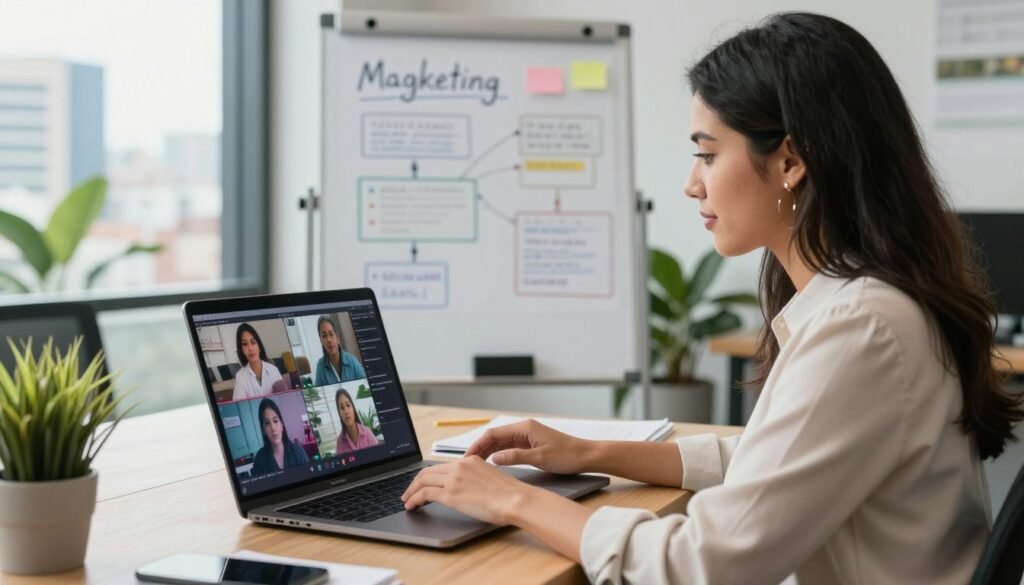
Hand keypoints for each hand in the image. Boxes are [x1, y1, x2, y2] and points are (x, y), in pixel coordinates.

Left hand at [400, 456, 537, 524]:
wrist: (515, 499)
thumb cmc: (509, 494)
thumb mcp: (490, 478)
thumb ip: (475, 478)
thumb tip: (465, 489)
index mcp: (470, 460)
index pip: (442, 466)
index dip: (429, 475)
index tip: (423, 482)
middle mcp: (459, 466)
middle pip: (428, 471)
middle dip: (415, 482)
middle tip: (409, 491)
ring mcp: (454, 479)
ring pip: (422, 480)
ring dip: (411, 490)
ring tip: (407, 499)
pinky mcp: (450, 494)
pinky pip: (424, 494)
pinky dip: (414, 499)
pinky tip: (411, 505)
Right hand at [464, 419, 592, 474]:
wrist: (586, 456)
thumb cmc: (567, 455)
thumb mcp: (540, 457)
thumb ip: (516, 457)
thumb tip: (494, 458)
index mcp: (525, 427)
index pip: (494, 433)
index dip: (478, 444)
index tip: (467, 456)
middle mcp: (524, 429)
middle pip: (495, 437)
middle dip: (480, 449)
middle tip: (467, 463)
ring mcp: (527, 437)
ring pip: (501, 443)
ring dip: (488, 452)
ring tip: (475, 465)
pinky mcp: (530, 445)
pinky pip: (509, 449)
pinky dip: (499, 455)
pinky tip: (492, 464)